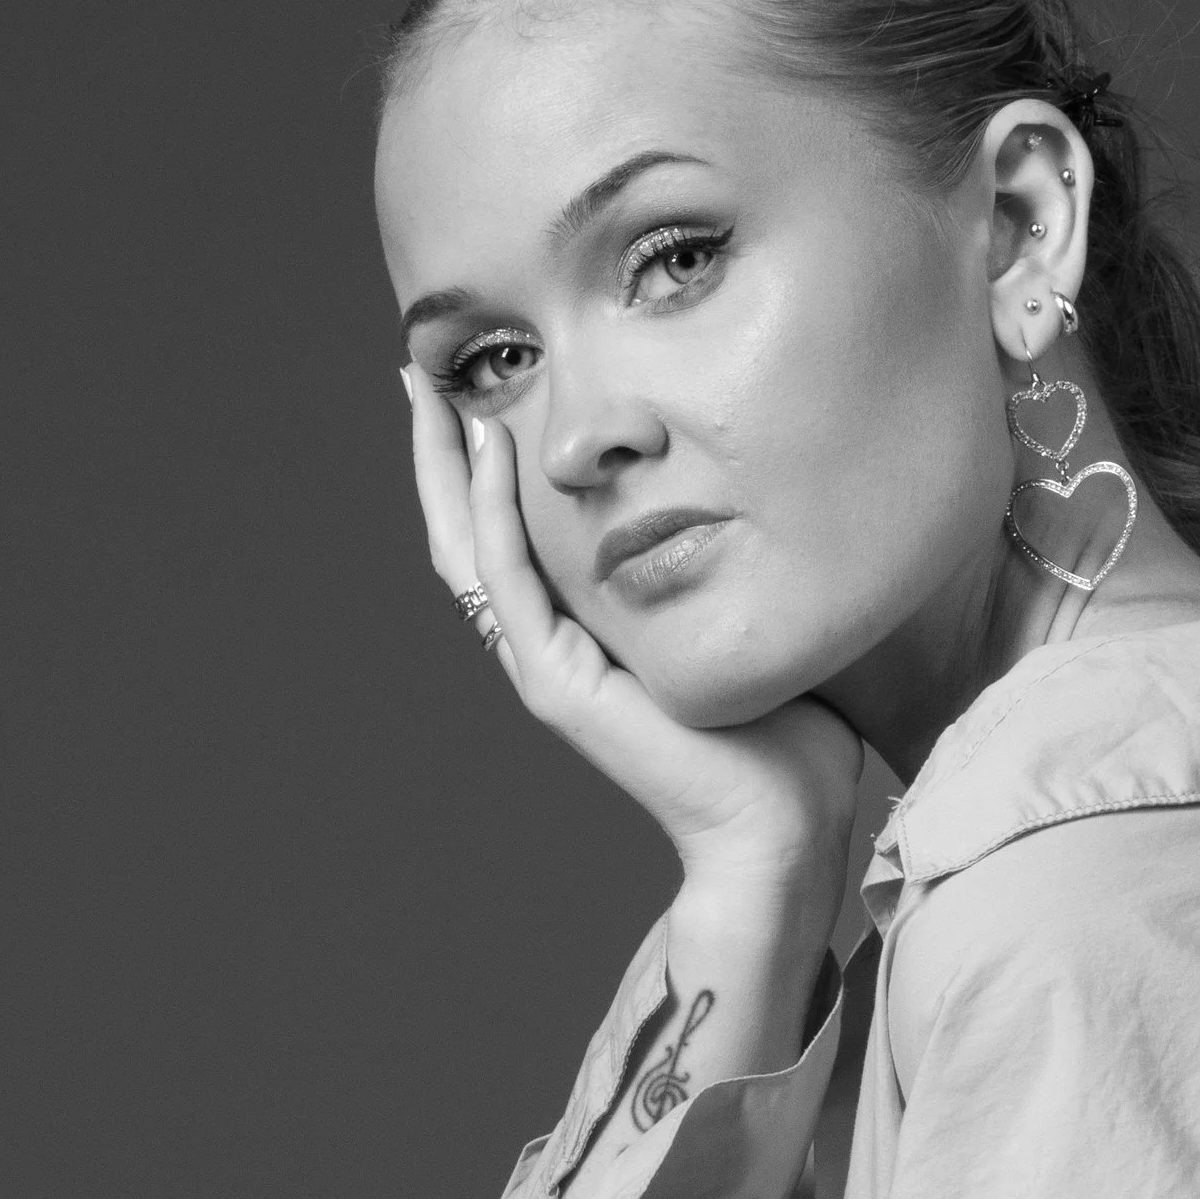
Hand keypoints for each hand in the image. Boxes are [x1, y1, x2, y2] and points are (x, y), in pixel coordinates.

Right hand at [407, 366, 859, 909]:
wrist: (779, 828)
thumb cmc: (784, 740)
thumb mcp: (743, 625)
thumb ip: (724, 571)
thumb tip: (761, 501)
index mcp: (583, 636)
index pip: (509, 534)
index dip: (484, 463)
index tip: (476, 386)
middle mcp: (549, 649)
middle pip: (465, 532)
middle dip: (439, 449)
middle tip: (416, 370)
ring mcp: (545, 667)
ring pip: (465, 547)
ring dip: (442, 465)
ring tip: (424, 389)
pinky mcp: (557, 684)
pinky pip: (509, 578)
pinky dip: (493, 510)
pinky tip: (490, 445)